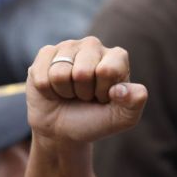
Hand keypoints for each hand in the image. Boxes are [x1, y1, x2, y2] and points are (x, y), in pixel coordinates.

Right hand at [27, 37, 147, 143]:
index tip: (103, 98)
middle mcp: (93, 45)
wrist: (63, 130)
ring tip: (71, 93)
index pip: (107, 71)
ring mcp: (68, 46)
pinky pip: (42, 76)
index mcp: (117, 57)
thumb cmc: (95, 120)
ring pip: (60, 73)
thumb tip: (120, 89)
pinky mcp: (46, 54)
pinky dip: (48, 91)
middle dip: (82, 92)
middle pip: (82, 72)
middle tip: (85, 96)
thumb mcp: (121, 118)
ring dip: (65, 92)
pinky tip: (54, 89)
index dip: (102, 92)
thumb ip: (134, 103)